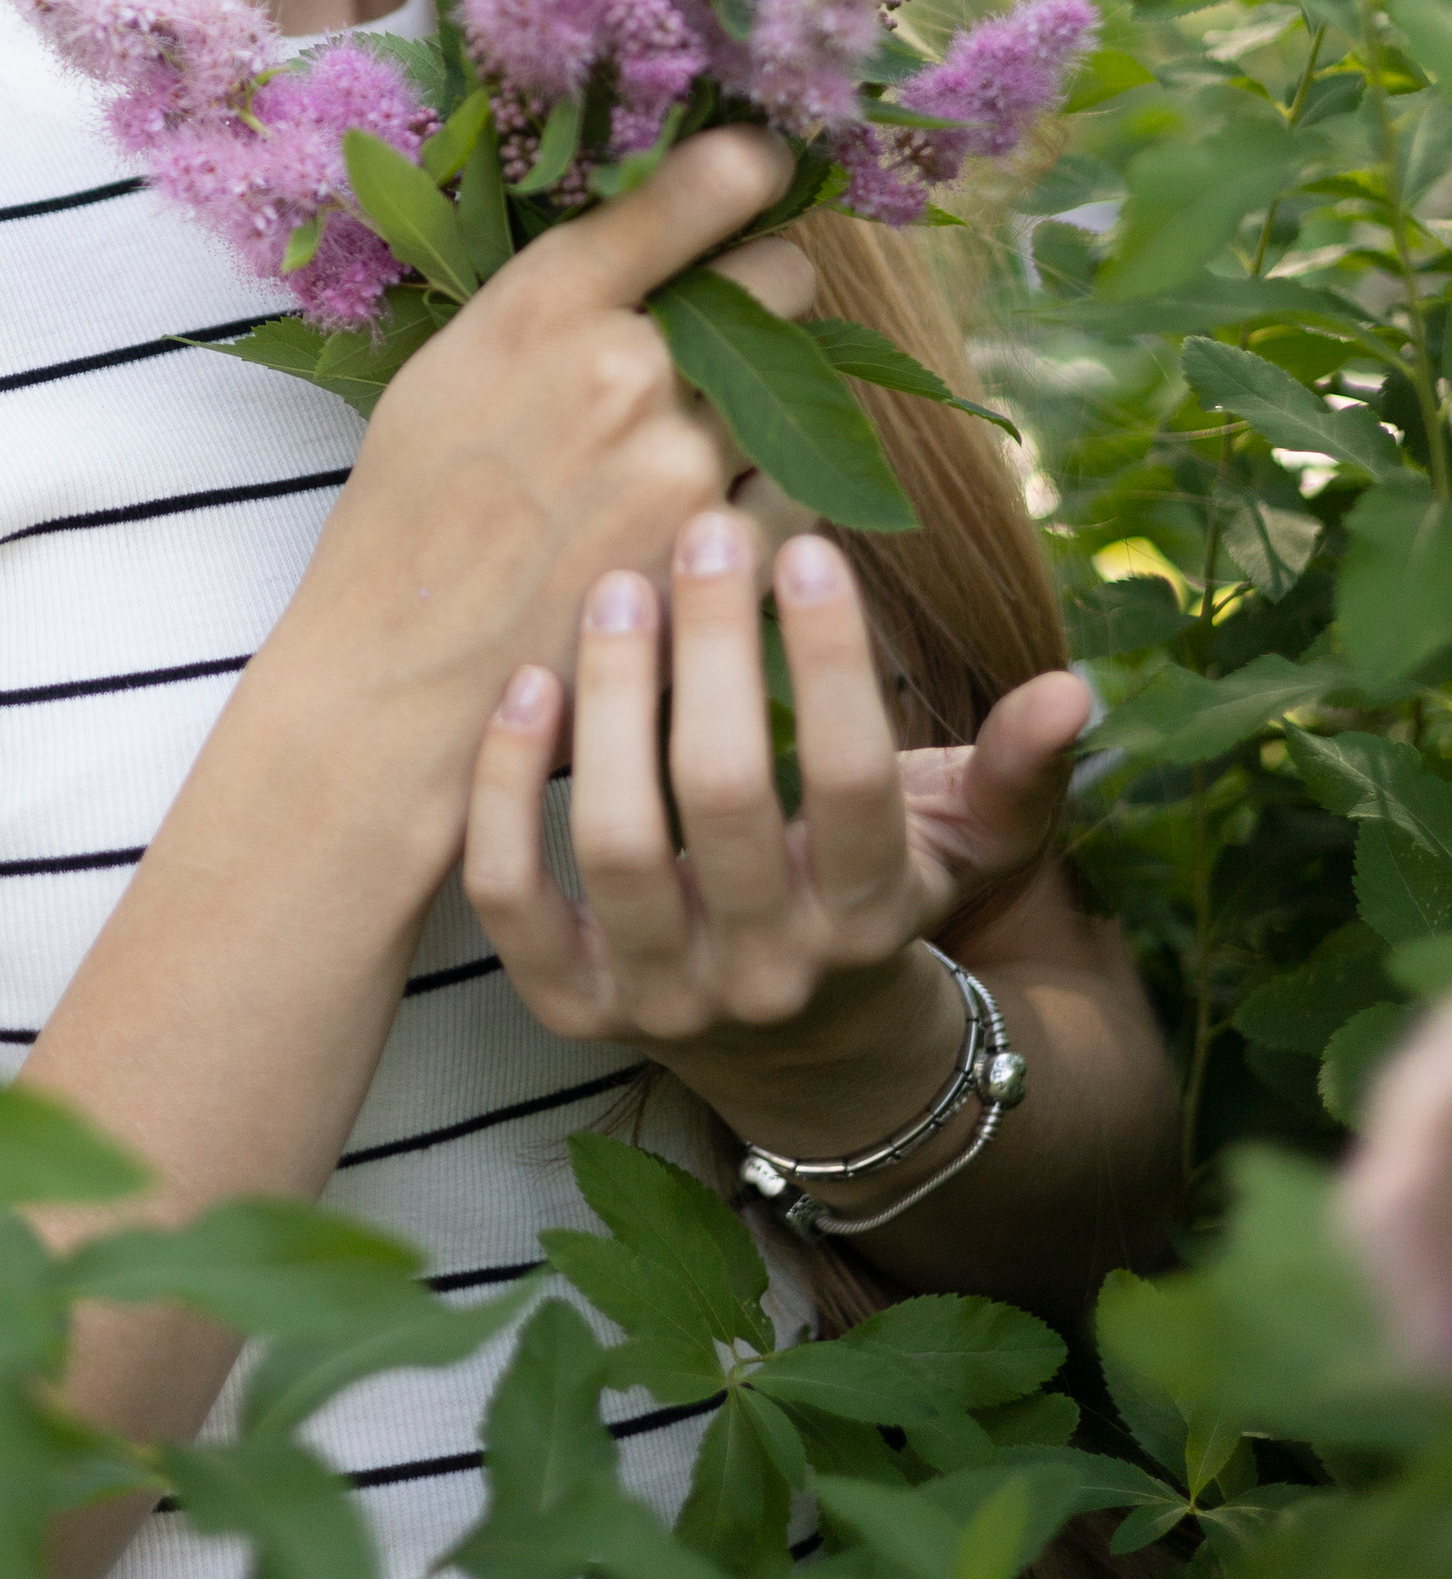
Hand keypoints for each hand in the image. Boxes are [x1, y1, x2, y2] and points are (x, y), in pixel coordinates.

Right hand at [296, 124, 808, 695]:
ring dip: (768, 405)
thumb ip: (560, 301)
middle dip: (762, 299)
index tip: (769, 167)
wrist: (400, 674)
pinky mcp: (722, 556)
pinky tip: (699, 520)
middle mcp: (628, 367)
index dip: (751, 168)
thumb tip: (659, 236)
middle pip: (782, 280)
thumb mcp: (451, 366)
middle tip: (719, 337)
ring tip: (688, 447)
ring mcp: (685, 465)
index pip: (699, 189)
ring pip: (804, 388)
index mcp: (546, 304)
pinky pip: (801, 490)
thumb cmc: (411, 512)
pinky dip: (769, 498)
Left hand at [462, 507, 1091, 1108]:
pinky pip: (509, 896)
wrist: (795, 1049)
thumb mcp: (965, 841)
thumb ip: (1016, 769)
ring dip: (610, 703)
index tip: (806, 549)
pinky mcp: (565, 1001)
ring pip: (613, 843)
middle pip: (721, 800)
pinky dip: (503, 792)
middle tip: (705, 530)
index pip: (852, 785)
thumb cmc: (880, 894)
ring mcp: (656, 995)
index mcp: (870, 920)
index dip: (828, 665)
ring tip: (616, 589)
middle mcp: (764, 969)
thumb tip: (1075, 690)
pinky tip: (525, 684)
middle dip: (710, 652)